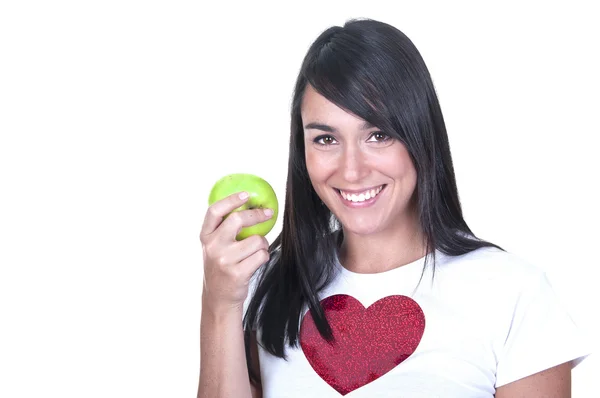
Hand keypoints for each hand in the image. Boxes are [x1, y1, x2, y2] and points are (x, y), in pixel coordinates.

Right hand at [199, 191, 272, 312]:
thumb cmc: (221, 267)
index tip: (245, 194)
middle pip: (237, 220)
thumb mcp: (214, 247)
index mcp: (206, 237)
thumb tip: (249, 206)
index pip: (214, 211)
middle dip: (256, 215)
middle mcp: (213, 247)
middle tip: (268, 213)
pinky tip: (256, 262)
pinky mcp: (237, 273)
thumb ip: (223, 230)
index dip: (231, 200)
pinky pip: (261, 255)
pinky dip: (264, 256)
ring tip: (256, 251)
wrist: (218, 298)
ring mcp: (224, 261)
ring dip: (262, 244)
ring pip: (256, 240)